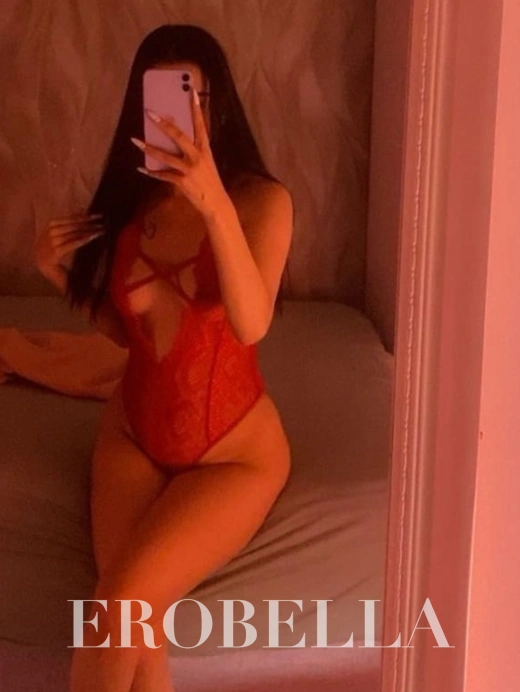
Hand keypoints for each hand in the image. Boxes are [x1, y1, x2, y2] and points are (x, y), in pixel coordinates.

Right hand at [34, 212, 104, 278]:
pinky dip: (84, 239)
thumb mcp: (58, 232)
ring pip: (75, 233)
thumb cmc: (52, 248)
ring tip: (101, 230)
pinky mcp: (56, 251)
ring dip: (89, 231)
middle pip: (74, 225)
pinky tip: (92, 237)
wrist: (42, 265)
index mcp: (52, 223)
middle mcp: (52, 230)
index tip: (98, 215)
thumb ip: (69, 223)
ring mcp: (53, 240)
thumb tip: (83, 211)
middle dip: (90, 223)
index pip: (72, 218)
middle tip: (103, 223)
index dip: (86, 216)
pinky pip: (73, 243)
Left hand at [130, 88, 227, 217]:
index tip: (191, 92)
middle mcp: (197, 157)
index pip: (200, 125)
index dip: (196, 108)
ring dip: (148, 148)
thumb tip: (177, 141)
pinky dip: (151, 172)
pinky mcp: (181, 181)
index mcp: (205, 150)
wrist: (216, 203)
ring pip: (165, 156)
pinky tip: (141, 168)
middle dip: (163, 124)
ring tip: (135, 140)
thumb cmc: (211, 182)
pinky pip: (163, 175)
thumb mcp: (207, 163)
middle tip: (150, 113)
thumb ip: (194, 152)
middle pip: (178, 136)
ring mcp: (188, 169)